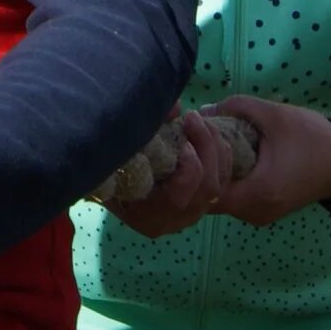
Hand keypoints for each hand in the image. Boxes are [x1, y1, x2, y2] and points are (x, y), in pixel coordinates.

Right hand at [103, 106, 235, 237]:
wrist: (108, 181)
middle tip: (192, 117)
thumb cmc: (106, 167)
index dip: (189, 167)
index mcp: (148, 216)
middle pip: (208, 189)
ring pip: (220, 184)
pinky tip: (206, 133)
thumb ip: (142, 131)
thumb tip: (175, 108)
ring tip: (198, 120)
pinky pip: (224, 181)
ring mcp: (190, 215)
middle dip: (206, 147)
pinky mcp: (201, 204)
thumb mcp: (115, 152)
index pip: (181, 198)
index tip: (181, 138)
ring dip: (215, 147)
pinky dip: (221, 154)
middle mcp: (172, 221)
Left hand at [204, 97, 330, 229]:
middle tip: (193, 140)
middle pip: (209, 198)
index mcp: (258, 193)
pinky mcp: (265, 210)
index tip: (193, 136)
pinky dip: (225, 180)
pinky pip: (235, 199)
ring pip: (221, 200)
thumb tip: (202, 112)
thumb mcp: (273, 113)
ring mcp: (260, 215)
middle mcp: (256, 212)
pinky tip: (224, 157)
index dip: (195, 164)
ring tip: (205, 145)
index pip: (206, 190)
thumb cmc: (312, 137)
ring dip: (211, 174)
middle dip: (199, 169)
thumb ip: (235, 107)